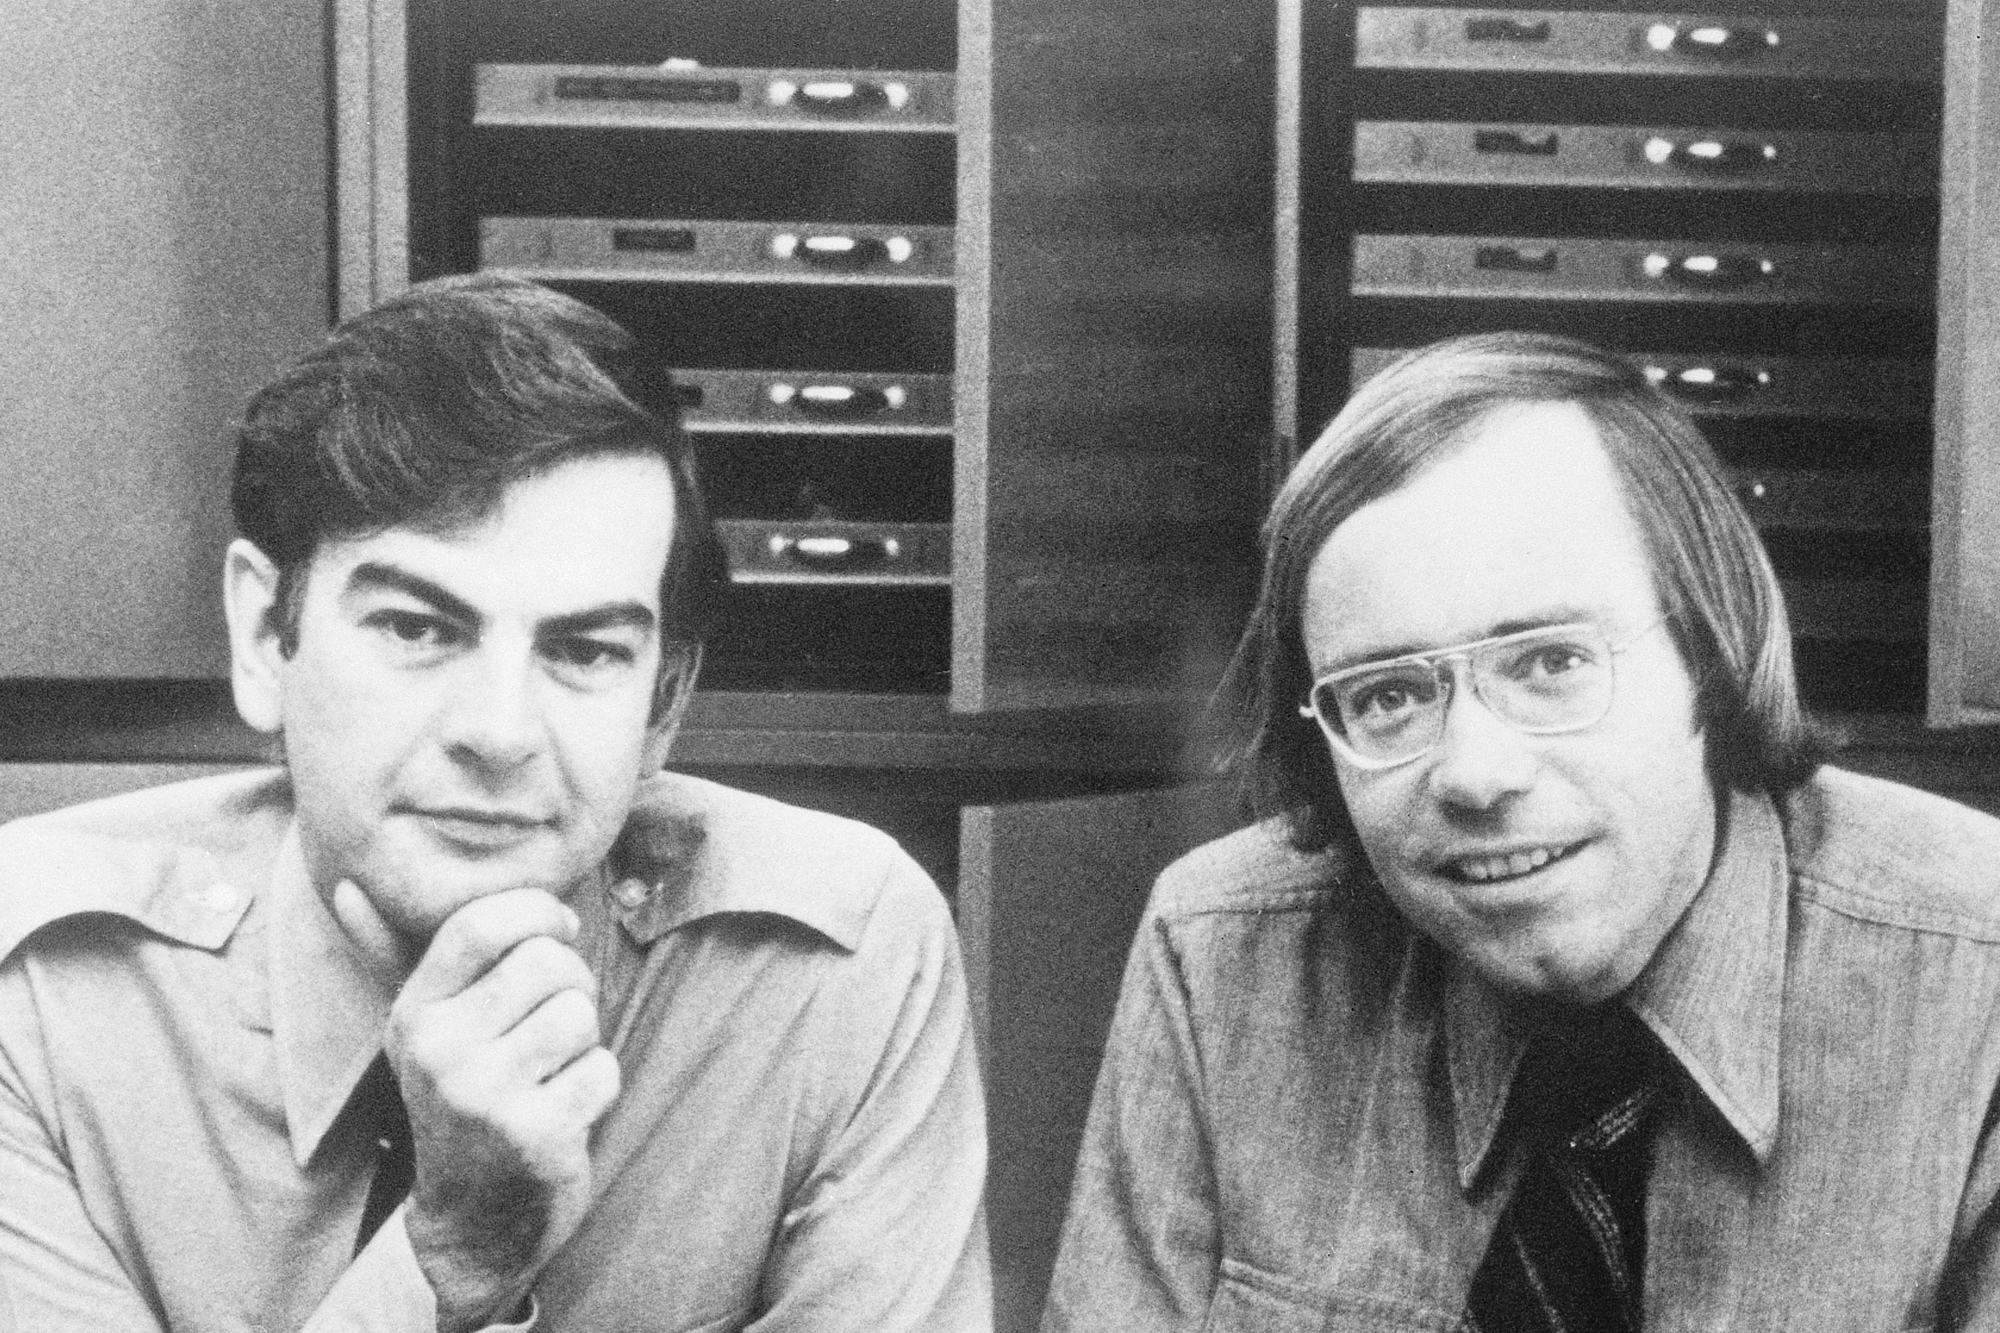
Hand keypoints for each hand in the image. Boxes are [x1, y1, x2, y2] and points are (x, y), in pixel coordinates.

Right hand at [365, 885, 620, 1331]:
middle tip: (550, 1026)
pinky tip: (562, 1112)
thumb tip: (348, 884)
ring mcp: (485, 1097)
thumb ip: (392, 956)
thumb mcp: (420, 1034)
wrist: (468, 1225)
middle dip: (571, 986)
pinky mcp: (535, 1136)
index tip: (557, 931)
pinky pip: (603, 1071)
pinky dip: (597, 1089)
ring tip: (550, 1072)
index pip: (481, 922)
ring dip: (583, 1042)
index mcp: (415, 1014)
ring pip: (579, 1014)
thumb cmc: (460, 1102)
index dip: (538, 912)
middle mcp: (438, 1052)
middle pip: (548, 962)